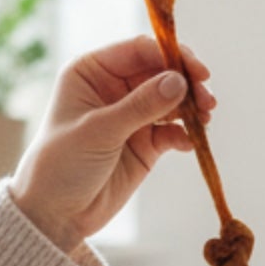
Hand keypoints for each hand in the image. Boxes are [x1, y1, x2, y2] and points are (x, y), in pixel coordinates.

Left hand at [9, 35, 216, 255]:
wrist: (56, 214)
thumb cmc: (62, 164)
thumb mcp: (99, 131)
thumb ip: (141, 106)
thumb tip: (179, 82)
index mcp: (92, 72)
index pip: (138, 51)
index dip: (170, 56)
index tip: (197, 72)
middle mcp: (113, 88)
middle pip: (161, 72)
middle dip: (187, 83)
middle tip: (208, 100)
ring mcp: (131, 115)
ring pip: (171, 100)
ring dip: (191, 107)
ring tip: (205, 119)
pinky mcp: (145, 143)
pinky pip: (172, 130)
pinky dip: (185, 134)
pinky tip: (191, 143)